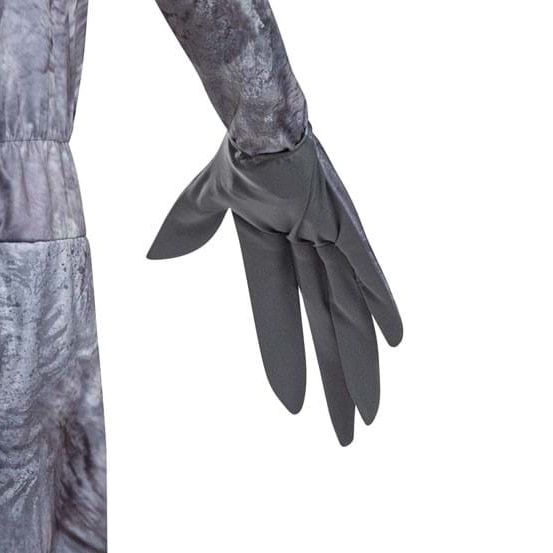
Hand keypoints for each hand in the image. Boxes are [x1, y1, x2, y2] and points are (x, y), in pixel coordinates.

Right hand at [149, 131, 400, 444]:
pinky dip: (381, 301)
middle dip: (338, 388)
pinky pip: (364, 268)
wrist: (261, 114)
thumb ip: (188, 231)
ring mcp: (330, 241)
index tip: (295, 410)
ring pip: (348, 314)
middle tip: (350, 438)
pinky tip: (396, 338)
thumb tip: (156, 258)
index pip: (279, 319)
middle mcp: (309, 256)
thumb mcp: (204, 201)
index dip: (286, 364)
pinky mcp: (343, 222)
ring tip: (369, 413)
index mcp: (274, 255)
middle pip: (326, 333)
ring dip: (359, 365)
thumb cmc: (238, 152)